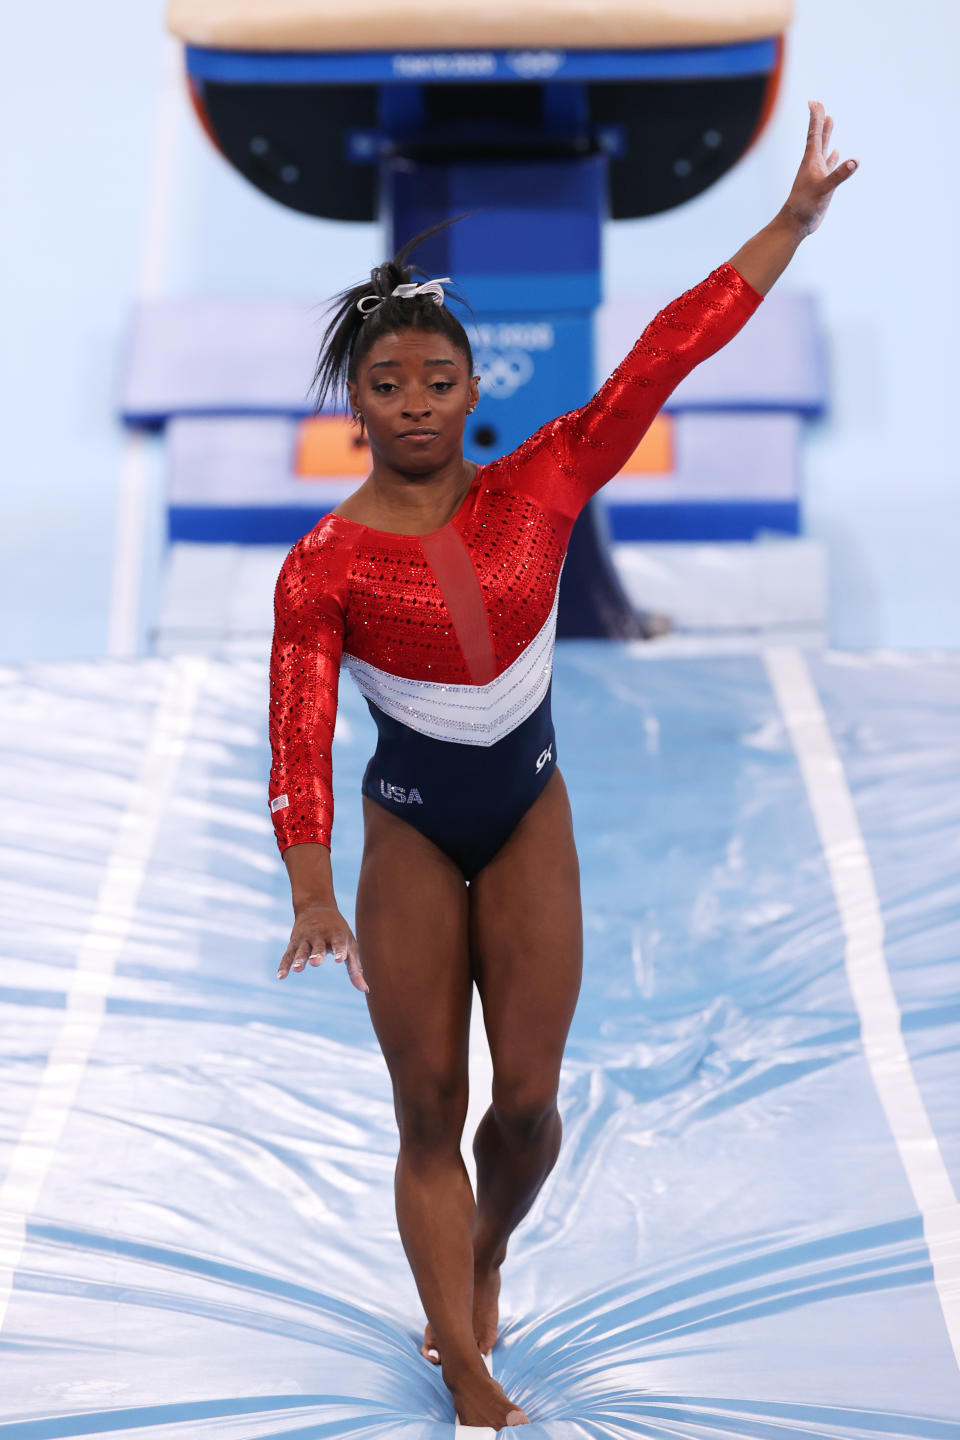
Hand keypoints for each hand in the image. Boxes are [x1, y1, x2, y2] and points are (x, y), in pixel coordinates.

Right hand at [277, 901, 367, 992]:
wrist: (316, 907)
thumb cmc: (338, 932)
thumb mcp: (350, 945)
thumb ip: (355, 968)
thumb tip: (365, 990)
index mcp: (337, 935)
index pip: (339, 943)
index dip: (339, 951)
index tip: (340, 960)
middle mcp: (320, 936)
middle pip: (318, 947)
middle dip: (317, 954)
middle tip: (315, 962)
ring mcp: (306, 939)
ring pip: (301, 950)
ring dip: (299, 959)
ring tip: (297, 969)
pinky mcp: (294, 943)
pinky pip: (287, 955)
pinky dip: (284, 965)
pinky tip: (280, 976)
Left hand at [781, 100, 857, 237]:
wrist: (796, 224)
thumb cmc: (805, 207)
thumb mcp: (824, 189)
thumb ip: (839, 175)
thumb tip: (854, 161)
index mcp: (811, 161)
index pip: (814, 134)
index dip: (815, 117)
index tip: (814, 101)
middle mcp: (813, 164)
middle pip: (818, 137)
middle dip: (820, 120)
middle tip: (821, 105)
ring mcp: (817, 173)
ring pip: (824, 149)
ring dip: (827, 134)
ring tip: (830, 120)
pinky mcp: (822, 184)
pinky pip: (829, 166)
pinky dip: (833, 157)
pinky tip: (837, 152)